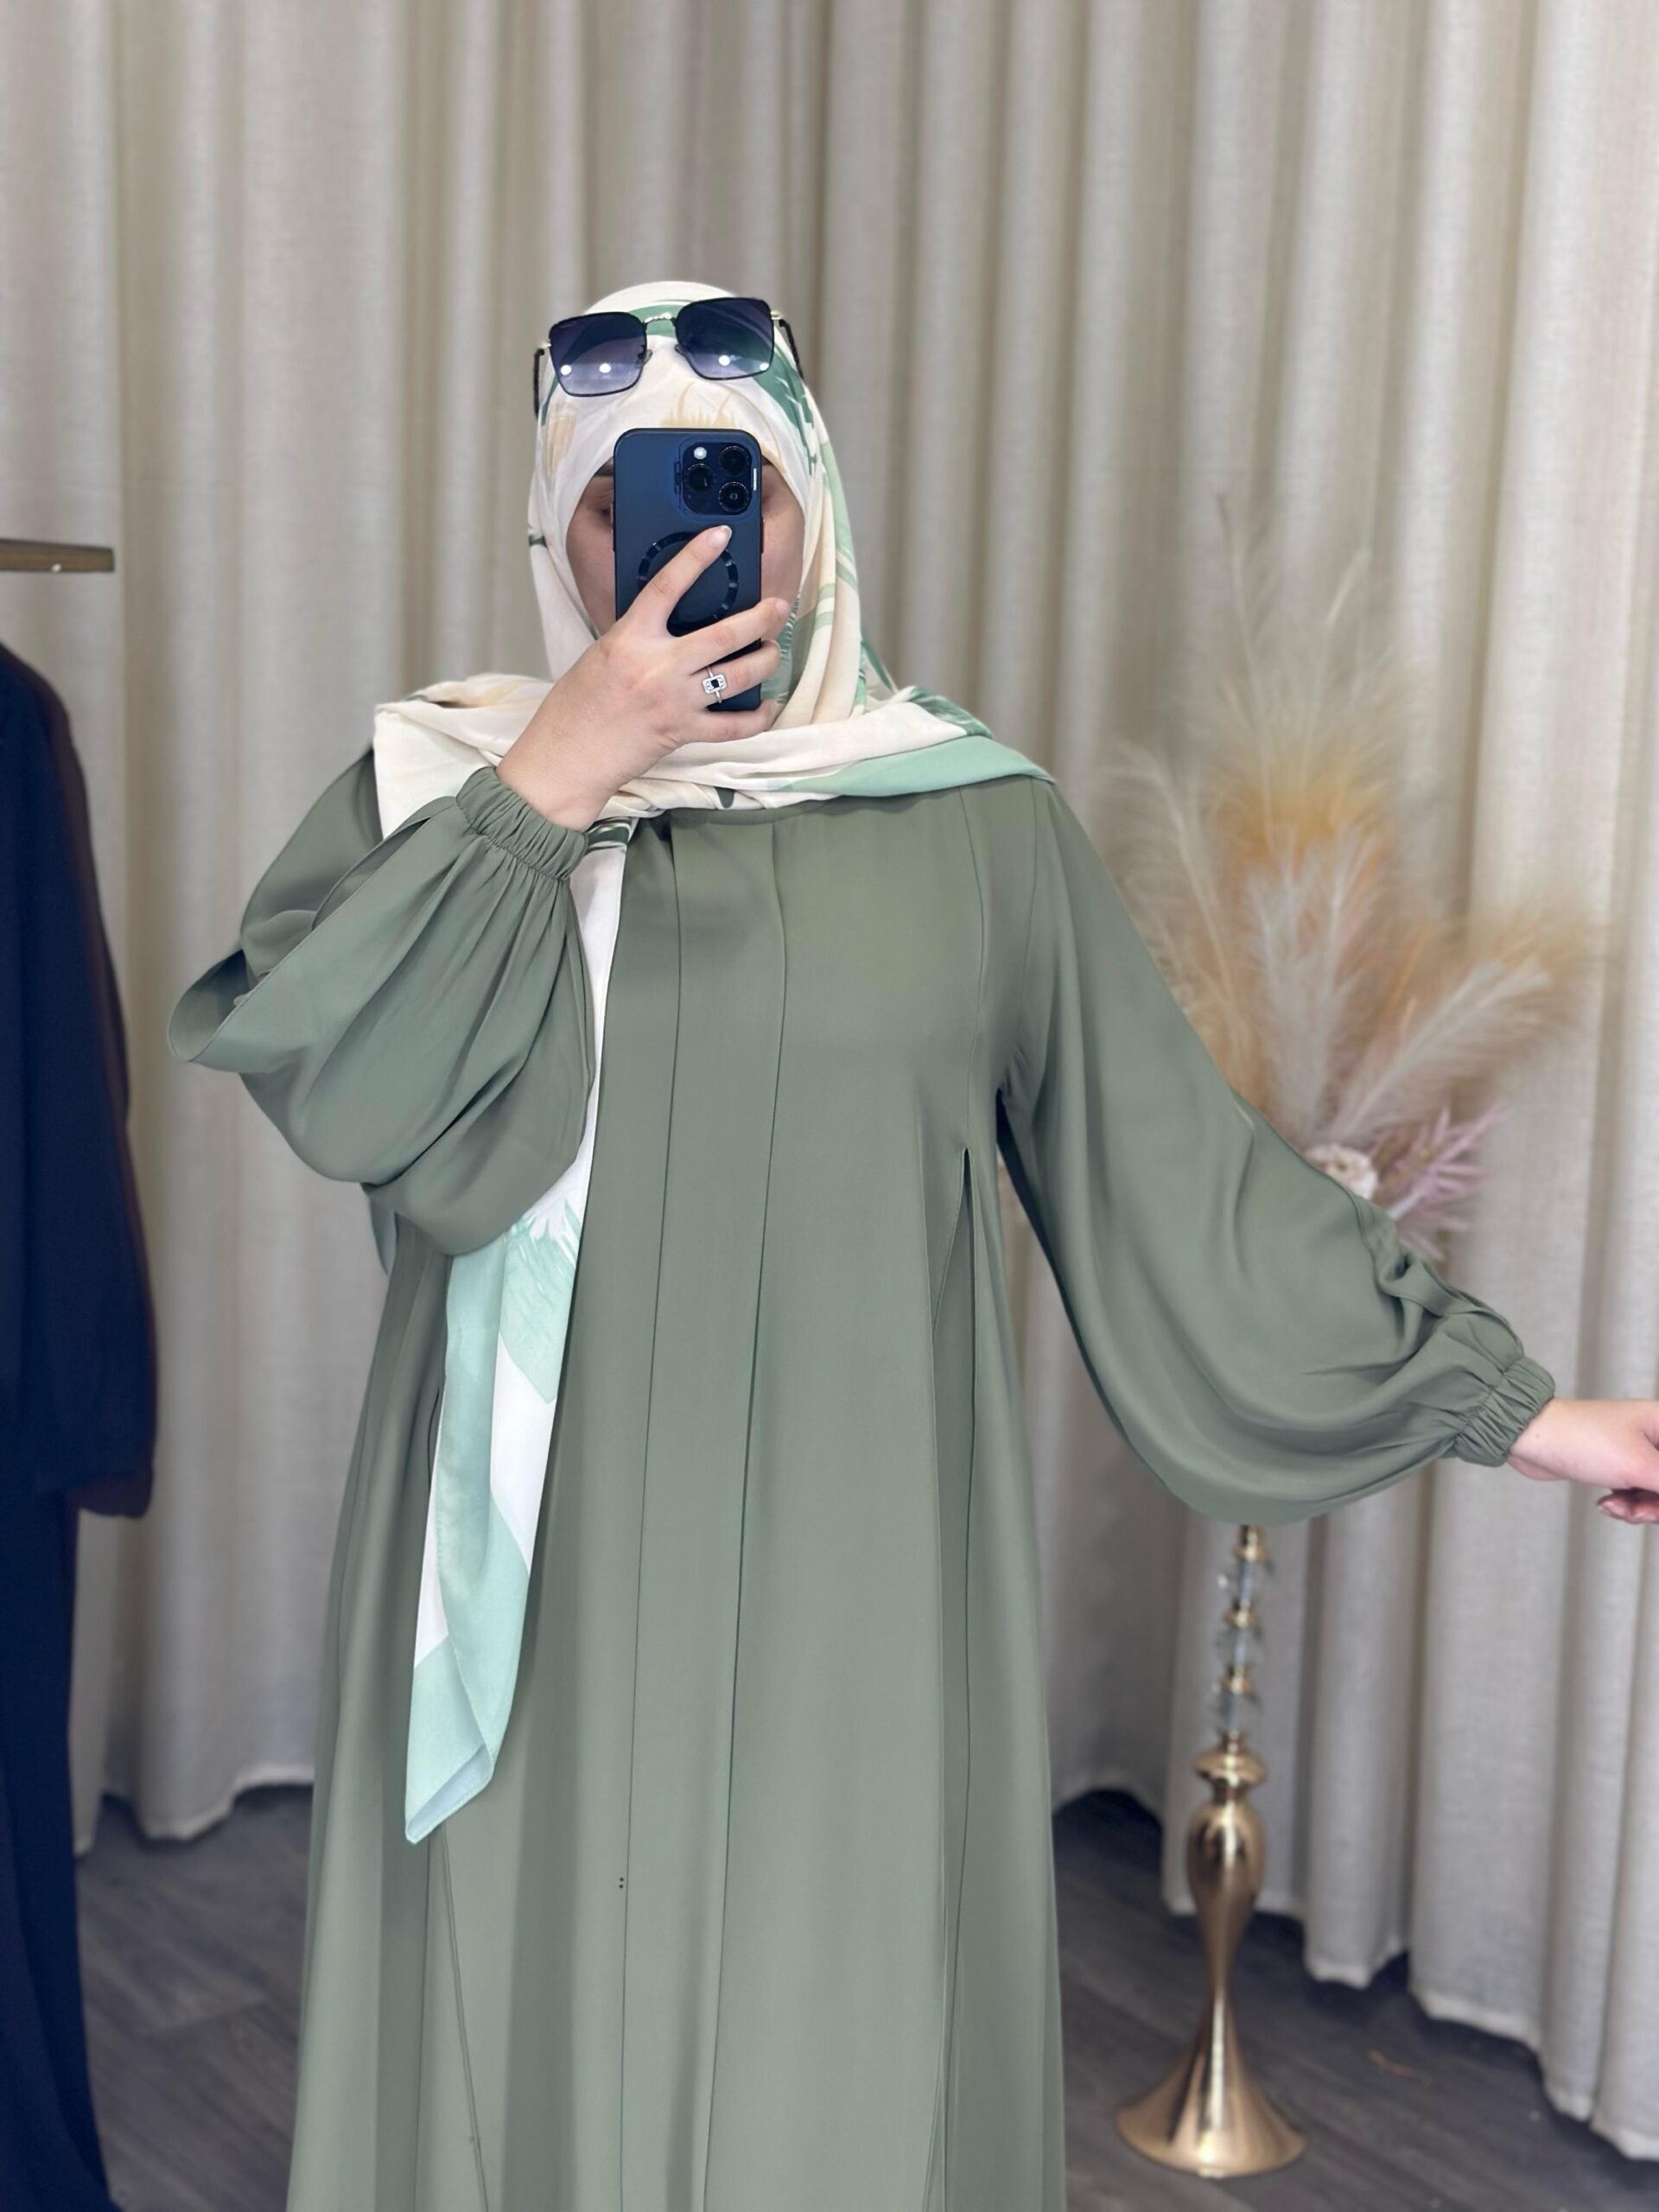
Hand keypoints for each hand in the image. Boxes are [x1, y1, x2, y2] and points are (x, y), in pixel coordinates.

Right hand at [498, 523, 790, 828]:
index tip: (719, 535)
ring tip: (774, 650)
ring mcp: (675, 701)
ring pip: (737, 676)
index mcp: (630, 639)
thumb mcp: (603, 653)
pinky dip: (756, 717)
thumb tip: (673, 622)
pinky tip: (768, 706)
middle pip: (724, 635)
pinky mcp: (683, 732)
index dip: (695, 557)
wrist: (568, 755)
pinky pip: (733, 727)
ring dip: (765, 661)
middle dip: (760, 618)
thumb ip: (639, 636)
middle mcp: (657, 667)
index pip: (666, 587)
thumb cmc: (578, 704)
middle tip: (779, 607)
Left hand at [1506, 1396, 1658, 1522]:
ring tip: (1616, 1506)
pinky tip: (1605, 1504)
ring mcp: (1637, 1452)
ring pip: (1657, 1494)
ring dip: (1640, 1508)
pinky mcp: (1619, 1466)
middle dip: (1658, 1505)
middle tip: (1638, 1511)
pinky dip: (1625, 1505)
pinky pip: (1637, 1495)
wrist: (1529, 1438)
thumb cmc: (1581, 1439)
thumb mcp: (1640, 1467)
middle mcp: (1656, 1435)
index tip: (1654, 1497)